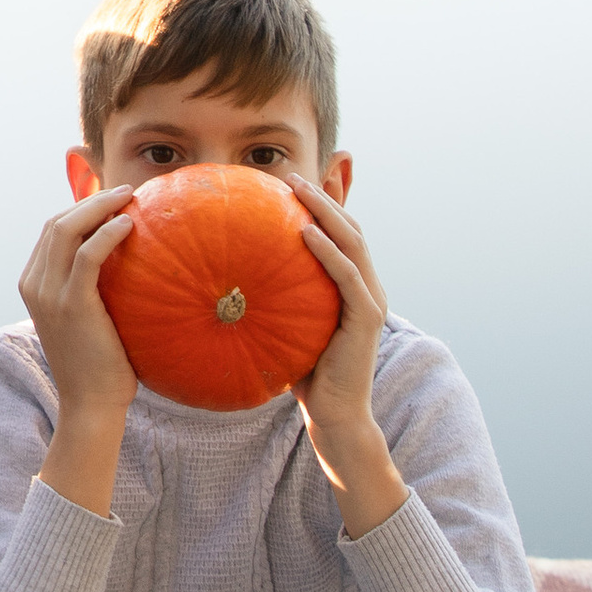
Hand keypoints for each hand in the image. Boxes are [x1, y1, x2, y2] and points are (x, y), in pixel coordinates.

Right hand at [19, 188, 138, 513]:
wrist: (91, 405)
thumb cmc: (100, 365)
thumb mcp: (88, 319)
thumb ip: (94, 289)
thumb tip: (130, 263)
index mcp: (33, 285)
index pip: (51, 231)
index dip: (80, 208)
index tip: (112, 200)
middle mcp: (34, 284)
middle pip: (55, 222)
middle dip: (91, 199)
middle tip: (126, 191)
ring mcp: (49, 294)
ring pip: (66, 229)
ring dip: (99, 207)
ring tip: (130, 197)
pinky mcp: (72, 304)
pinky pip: (86, 255)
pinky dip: (106, 233)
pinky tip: (129, 224)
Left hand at [283, 175, 404, 536]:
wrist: (334, 418)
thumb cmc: (304, 375)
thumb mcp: (285, 328)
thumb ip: (270, 302)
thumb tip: (220, 283)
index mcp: (351, 286)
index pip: (339, 234)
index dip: (320, 204)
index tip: (289, 179)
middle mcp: (367, 287)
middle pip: (349, 227)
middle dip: (322, 195)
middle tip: (289, 173)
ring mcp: (371, 301)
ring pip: (353, 242)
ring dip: (326, 211)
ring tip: (298, 189)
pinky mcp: (367, 319)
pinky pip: (348, 277)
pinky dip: (329, 252)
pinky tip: (305, 233)